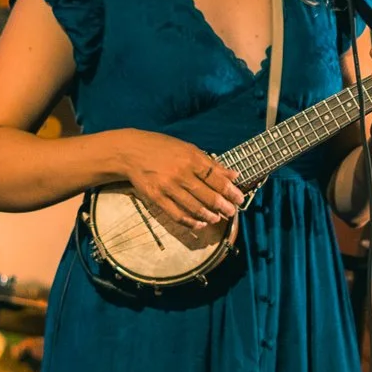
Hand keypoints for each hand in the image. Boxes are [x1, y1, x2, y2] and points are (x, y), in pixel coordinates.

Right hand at [116, 131, 244, 232]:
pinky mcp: (156, 198)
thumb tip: (233, 174)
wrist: (131, 152)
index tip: (239, 198)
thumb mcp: (189, 149)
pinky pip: (177, 215)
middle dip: (223, 206)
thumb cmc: (162, 148)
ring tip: (218, 218)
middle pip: (208, 196)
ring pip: (194, 208)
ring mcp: (167, 188)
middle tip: (232, 211)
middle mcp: (180, 174)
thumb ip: (211, 164)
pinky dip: (191, 222)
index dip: (231, 191)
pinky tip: (200, 223)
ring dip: (209, 216)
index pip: (217, 178)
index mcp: (191, 159)